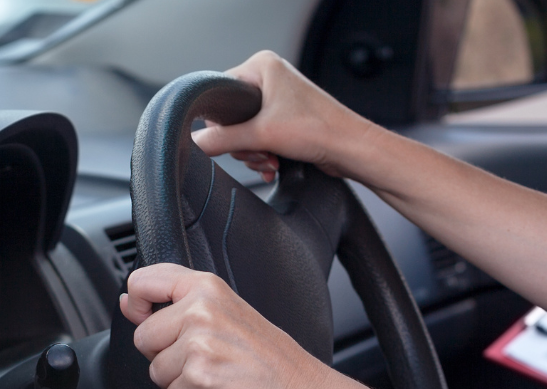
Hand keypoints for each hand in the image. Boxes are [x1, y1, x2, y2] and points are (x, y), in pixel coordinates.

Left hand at [122, 264, 381, 388]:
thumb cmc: (269, 357)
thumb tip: (128, 302)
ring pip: (156, 370)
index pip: (144, 281)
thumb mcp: (226, 313)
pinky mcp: (197, 379)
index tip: (143, 312)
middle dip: (166, 353)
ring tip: (216, 374)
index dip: (138, 301)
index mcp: (208, 289)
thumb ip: (174, 303)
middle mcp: (200, 312)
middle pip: (144, 336)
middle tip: (207, 356)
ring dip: (179, 380)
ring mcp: (198, 346)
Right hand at [191, 50, 372, 182]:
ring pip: (245, 131)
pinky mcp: (286, 119)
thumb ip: (222, 140)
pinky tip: (273, 164)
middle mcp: (270, 77)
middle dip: (244, 144)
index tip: (235, 139)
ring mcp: (278, 99)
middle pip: (232, 117)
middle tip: (260, 151)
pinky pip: (260, 138)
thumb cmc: (319, 129)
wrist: (350, 149)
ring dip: (254, 153)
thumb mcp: (260, 135)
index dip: (223, 123)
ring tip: (270, 160)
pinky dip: (263, 154)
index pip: (220, 94)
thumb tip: (196, 143)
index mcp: (262, 65)